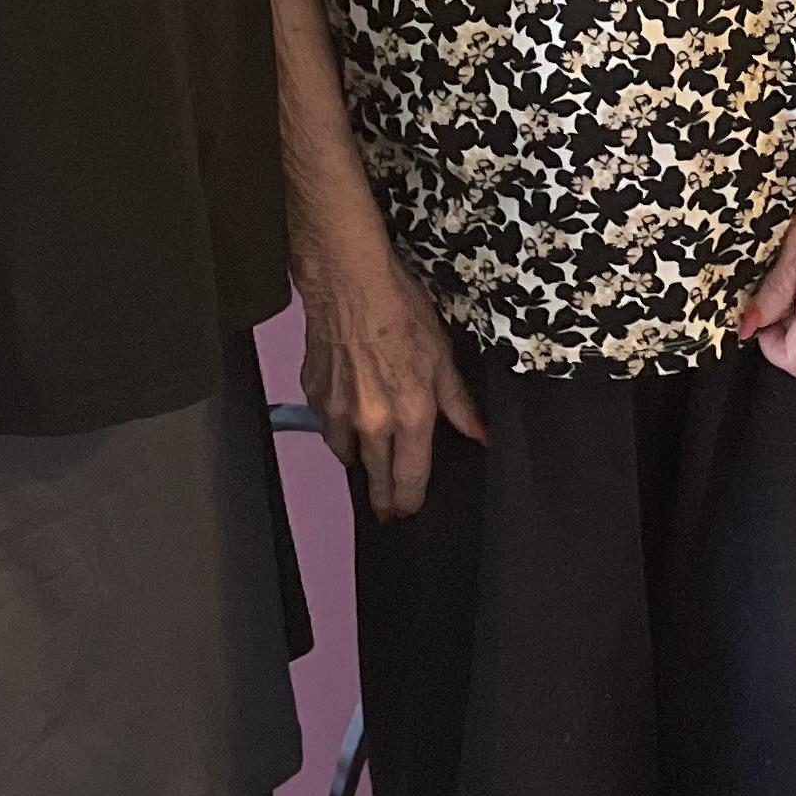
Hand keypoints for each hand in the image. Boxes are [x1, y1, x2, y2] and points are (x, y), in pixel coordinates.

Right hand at [298, 231, 482, 518]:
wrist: (348, 283)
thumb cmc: (402, 312)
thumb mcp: (442, 356)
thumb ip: (458, 402)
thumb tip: (480, 435)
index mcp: (409, 417)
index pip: (409, 478)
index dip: (409, 500)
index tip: (408, 512)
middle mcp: (372, 424)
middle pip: (375, 478)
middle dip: (382, 498)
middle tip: (385, 511)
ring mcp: (338, 412)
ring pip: (347, 455)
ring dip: (359, 463)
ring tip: (368, 465)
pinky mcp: (315, 394)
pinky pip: (328, 426)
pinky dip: (339, 430)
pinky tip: (347, 421)